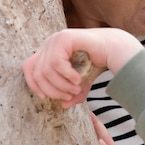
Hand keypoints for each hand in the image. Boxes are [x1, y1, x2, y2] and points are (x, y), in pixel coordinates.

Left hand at [22, 28, 142, 107]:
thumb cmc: (99, 63)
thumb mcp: (83, 82)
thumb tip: (63, 105)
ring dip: (62, 85)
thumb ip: (73, 93)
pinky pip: (56, 62)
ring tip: (77, 89)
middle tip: (69, 96)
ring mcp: (56, 39)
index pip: (29, 68)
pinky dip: (67, 75)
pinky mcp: (65, 38)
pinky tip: (78, 79)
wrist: (115, 49)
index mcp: (50, 50)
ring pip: (46, 70)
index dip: (33, 84)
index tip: (45, 97)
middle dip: (53, 90)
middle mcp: (50, 43)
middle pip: (37, 72)